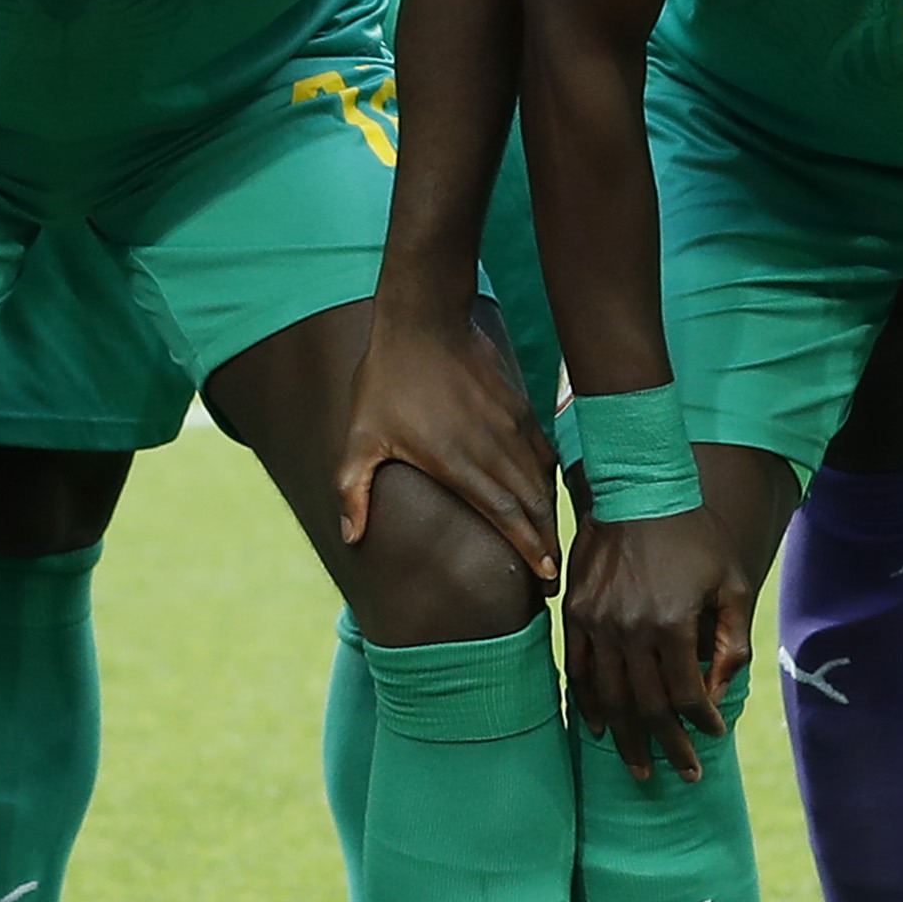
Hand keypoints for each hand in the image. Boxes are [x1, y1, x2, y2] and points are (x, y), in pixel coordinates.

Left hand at [333, 299, 562, 594]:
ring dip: (550, 516)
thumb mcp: (360, 437)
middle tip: (552, 582)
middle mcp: (494, 448)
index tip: (543, 578)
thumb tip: (350, 536)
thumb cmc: (387, 380)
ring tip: (553, 547)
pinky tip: (548, 494)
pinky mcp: (518, 406)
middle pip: (533, 506)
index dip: (529, 549)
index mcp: (459, 463)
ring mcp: (510, 425)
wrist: (424, 319)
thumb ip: (353, 490)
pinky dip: (551, 479)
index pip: (507, 515)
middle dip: (547, 545)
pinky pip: (544, 451)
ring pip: (542, 481)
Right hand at [561, 503, 745, 783]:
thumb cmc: (694, 536)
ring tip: (639, 768)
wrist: (638, 489)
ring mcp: (596, 623)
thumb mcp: (731, 583)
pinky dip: (588, 703)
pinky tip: (599, 728)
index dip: (702, 724)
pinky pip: (579, 671)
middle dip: (667, 747)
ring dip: (626, 738)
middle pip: (647, 707)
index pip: (687, 695)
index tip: (714, 738)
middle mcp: (629, 629)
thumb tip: (720, 691)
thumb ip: (730, 640)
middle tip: (682, 775)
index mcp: (670, 624)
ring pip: (610, 697)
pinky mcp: (576, 613)